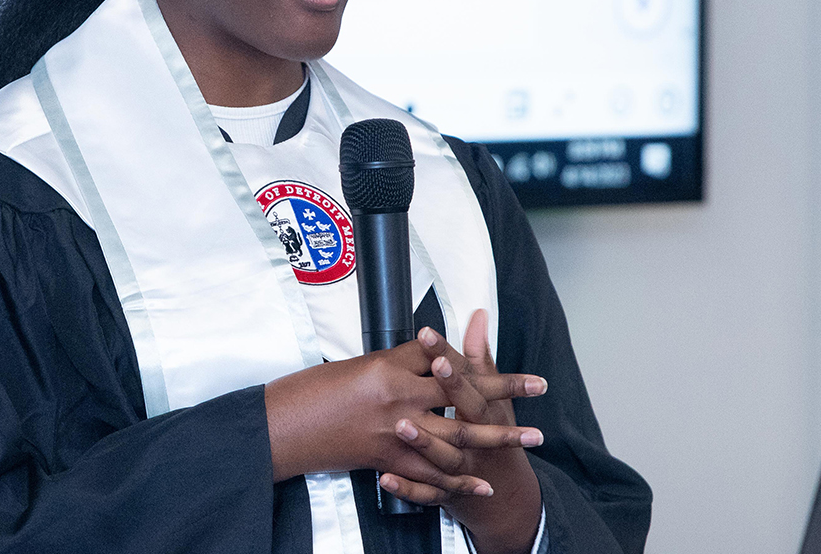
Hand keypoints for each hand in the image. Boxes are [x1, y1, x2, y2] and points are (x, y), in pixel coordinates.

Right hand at [264, 337, 544, 500]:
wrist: (281, 427)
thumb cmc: (312, 391)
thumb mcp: (358, 364)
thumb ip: (399, 360)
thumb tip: (430, 349)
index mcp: (390, 369)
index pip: (443, 358)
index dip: (476, 354)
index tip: (494, 340)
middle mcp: (398, 400)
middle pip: (462, 395)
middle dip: (504, 392)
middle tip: (539, 387)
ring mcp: (394, 435)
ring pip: (456, 436)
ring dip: (496, 436)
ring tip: (529, 436)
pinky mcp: (386, 462)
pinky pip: (431, 475)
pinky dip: (459, 481)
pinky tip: (483, 482)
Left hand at [383, 311, 543, 553]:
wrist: (505, 499)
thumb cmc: (495, 434)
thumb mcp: (494, 398)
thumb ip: (481, 359)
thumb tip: (478, 315)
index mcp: (487, 413)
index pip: (471, 382)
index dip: (450, 359)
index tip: (429, 335)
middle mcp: (476, 441)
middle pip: (462, 414)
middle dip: (445, 390)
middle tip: (426, 367)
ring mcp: (460, 469)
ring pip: (443, 456)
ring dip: (423, 441)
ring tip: (400, 423)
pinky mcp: (443, 492)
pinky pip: (423, 492)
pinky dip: (405, 487)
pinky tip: (385, 478)